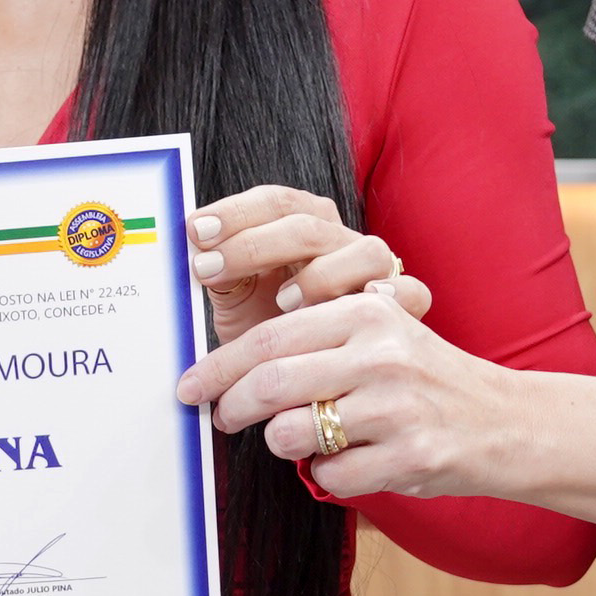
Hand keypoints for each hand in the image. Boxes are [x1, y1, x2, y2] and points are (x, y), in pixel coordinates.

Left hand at [176, 286, 515, 501]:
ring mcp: (396, 408)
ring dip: (282, 443)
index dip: (218, 366)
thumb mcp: (381, 334)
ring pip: (292, 433)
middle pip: (270, 383)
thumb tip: (231, 360)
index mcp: (366, 314)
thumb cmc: (426, 379)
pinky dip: (327, 474)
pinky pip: (330, 475)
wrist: (504, 421)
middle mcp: (381, 355)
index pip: (270, 338)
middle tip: (220, 419)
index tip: (190, 385)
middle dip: (231, 407)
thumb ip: (319, 336)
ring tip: (302, 437)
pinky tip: (351, 460)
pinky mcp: (409, 457)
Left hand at [187, 184, 430, 348]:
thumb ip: (227, 281)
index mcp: (312, 233)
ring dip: (322, 273)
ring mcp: (382, 277)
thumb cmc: (294, 351)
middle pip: (309, 227)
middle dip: (254, 244)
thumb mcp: (251, 312)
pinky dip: (393, 293)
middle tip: (208, 270)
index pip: (277, 202)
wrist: (364, 393)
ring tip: (284, 303)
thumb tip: (183, 261)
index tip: (196, 233)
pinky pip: (413, 293)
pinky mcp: (411, 314)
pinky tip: (362, 305)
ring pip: (366, 252)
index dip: (236, 213)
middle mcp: (350, 249)